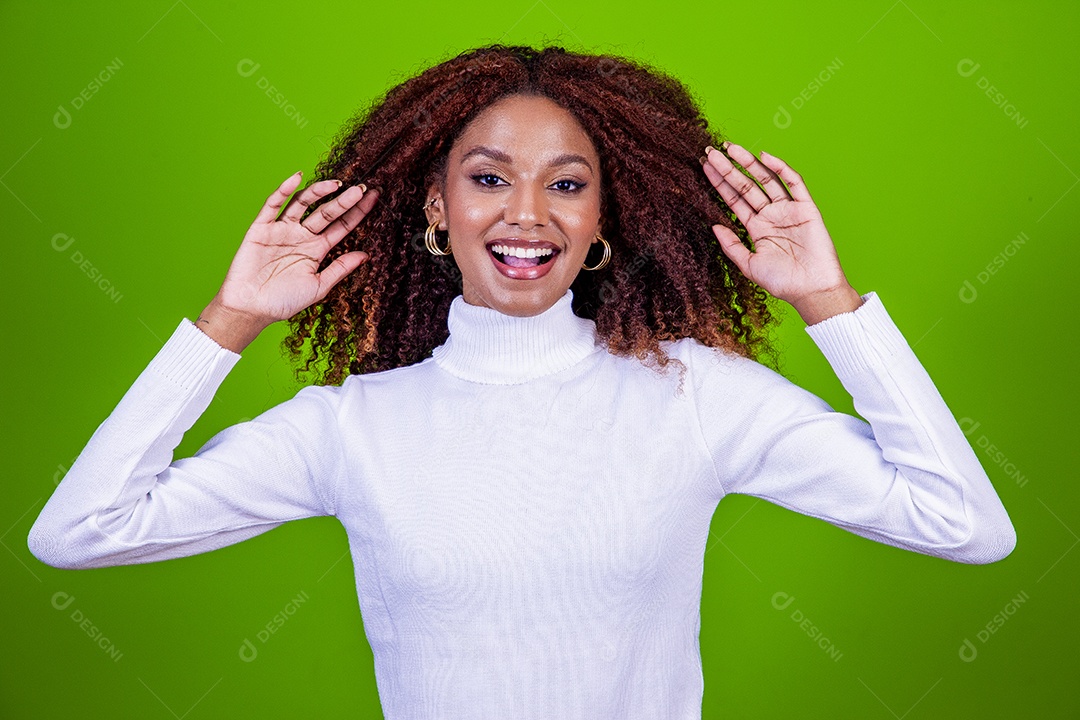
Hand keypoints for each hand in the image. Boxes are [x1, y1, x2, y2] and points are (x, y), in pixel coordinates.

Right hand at [212, 172, 378, 325]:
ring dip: (319, 191)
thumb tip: (365, 255)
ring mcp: (282, 230)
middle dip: (344, 201)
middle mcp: (301, 236)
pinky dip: (284, 190)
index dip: (357, 212)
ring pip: (302, 203)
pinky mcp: (261, 228)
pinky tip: (297, 178)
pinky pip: (273, 205)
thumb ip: (340, 269)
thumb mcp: (318, 286)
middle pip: (326, 212)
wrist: (251, 309)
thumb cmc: (283, 301)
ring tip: (336, 184)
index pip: (341, 226)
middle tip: (361, 189)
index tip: (373, 198)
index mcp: (317, 249)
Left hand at [700, 142, 859, 321]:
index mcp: (756, 228)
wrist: (812, 290)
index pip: (734, 200)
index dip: (719, 183)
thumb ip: (731, 245)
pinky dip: (780, 168)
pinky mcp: (807, 208)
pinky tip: (764, 156)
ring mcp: (788, 210)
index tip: (704, 167)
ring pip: (766, 180)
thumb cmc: (782, 282)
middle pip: (746, 186)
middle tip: (710, 152)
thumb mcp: (748, 265)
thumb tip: (713, 225)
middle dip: (728, 168)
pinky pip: (794, 183)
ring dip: (748, 163)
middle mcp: (771, 215)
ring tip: (730, 148)